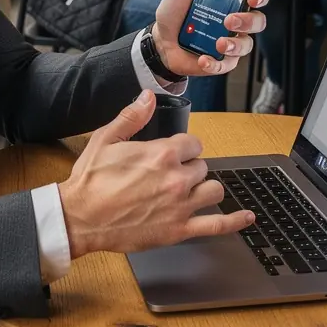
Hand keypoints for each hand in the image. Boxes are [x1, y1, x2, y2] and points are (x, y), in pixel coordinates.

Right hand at [57, 90, 255, 258]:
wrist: (80, 218)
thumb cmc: (91, 180)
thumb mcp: (106, 139)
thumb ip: (132, 116)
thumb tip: (148, 97)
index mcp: (161, 153)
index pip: (192, 143)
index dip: (182, 147)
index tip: (171, 153)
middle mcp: (177, 178)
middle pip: (202, 166)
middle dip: (189, 167)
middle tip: (169, 174)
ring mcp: (181, 206)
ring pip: (213, 190)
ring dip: (203, 188)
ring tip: (189, 190)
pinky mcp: (179, 230)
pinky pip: (217, 225)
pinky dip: (235, 221)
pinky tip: (246, 217)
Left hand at [151, 0, 267, 78]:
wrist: (159, 40)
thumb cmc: (174, 10)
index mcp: (229, 0)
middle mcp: (234, 20)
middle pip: (258, 20)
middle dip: (249, 20)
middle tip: (231, 18)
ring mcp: (229, 41)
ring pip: (247, 44)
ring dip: (235, 43)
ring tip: (218, 41)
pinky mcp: (220, 61)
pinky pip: (228, 64)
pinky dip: (216, 63)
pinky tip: (204, 58)